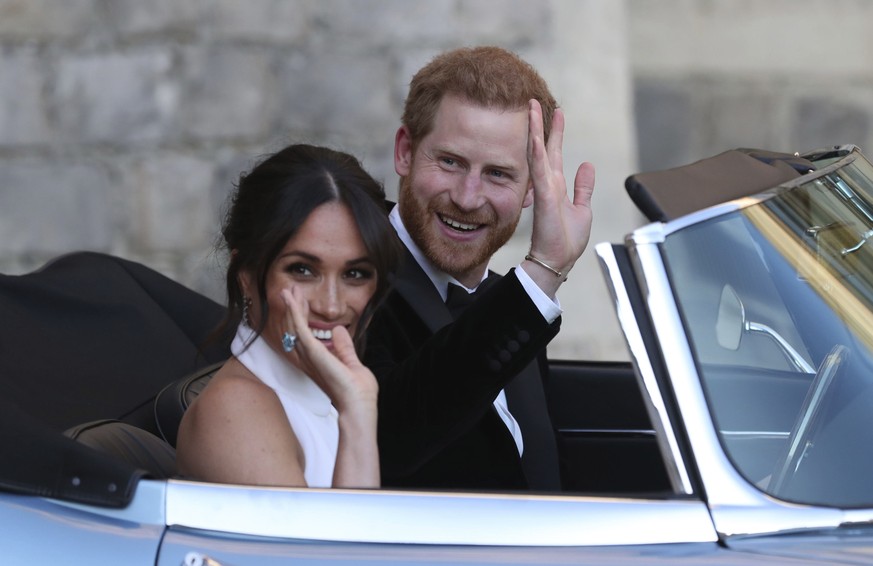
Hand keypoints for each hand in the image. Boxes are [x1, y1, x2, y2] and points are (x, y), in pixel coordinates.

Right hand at [279, 288, 377, 410]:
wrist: (358, 405)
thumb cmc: (357, 392)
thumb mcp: (351, 362)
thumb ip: (343, 347)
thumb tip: (339, 330)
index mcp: (317, 361)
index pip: (305, 334)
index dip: (302, 316)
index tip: (303, 300)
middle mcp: (308, 359)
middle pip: (295, 329)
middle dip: (293, 308)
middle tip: (291, 290)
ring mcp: (309, 356)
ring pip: (294, 326)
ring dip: (291, 307)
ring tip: (289, 289)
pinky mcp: (313, 352)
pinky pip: (299, 328)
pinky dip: (295, 312)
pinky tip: (292, 299)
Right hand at [525, 99, 595, 296]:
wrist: (557, 261)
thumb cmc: (567, 241)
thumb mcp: (582, 209)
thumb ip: (583, 187)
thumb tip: (587, 165)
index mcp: (557, 186)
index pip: (554, 153)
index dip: (555, 132)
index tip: (556, 112)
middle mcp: (548, 184)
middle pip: (543, 147)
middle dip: (541, 124)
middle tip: (535, 101)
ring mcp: (544, 189)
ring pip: (538, 153)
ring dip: (535, 131)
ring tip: (532, 109)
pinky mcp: (544, 197)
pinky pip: (539, 170)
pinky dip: (537, 153)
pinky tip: (535, 137)